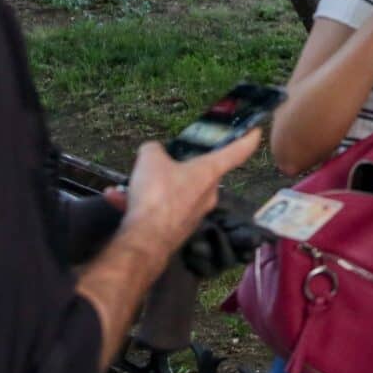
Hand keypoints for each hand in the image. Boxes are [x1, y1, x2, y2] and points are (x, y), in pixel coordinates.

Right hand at [122, 128, 263, 253]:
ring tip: (127, 183)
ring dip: (150, 186)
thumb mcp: (150, 159)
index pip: (236, 152)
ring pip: (173, 192)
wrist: (145, 240)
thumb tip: (152, 152)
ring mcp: (192, 214)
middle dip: (177, 166)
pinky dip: (140, 204)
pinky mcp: (176, 229)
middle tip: (159, 160)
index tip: (255, 132)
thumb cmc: (156, 194)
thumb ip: (153, 150)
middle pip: (198, 173)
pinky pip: (159, 210)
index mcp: (209, 172)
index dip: (247, 139)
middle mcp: (207, 194)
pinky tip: (117, 198)